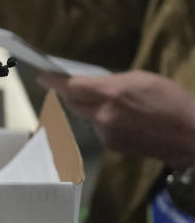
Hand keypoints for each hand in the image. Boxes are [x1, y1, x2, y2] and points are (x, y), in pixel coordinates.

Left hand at [39, 71, 194, 167]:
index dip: (54, 81)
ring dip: (88, 107)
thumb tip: (91, 86)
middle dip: (69, 93)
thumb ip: (111, 82)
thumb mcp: (142, 80)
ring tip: (109, 102)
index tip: (42, 77)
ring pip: (85, 116)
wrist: (190, 136)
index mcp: (113, 94)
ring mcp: (106, 133)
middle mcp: (105, 116)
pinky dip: (101, 121)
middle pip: (73, 102)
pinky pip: (98, 128)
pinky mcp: (111, 146)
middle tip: (66, 85)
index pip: (72, 87)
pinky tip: (120, 118)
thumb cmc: (172, 103)